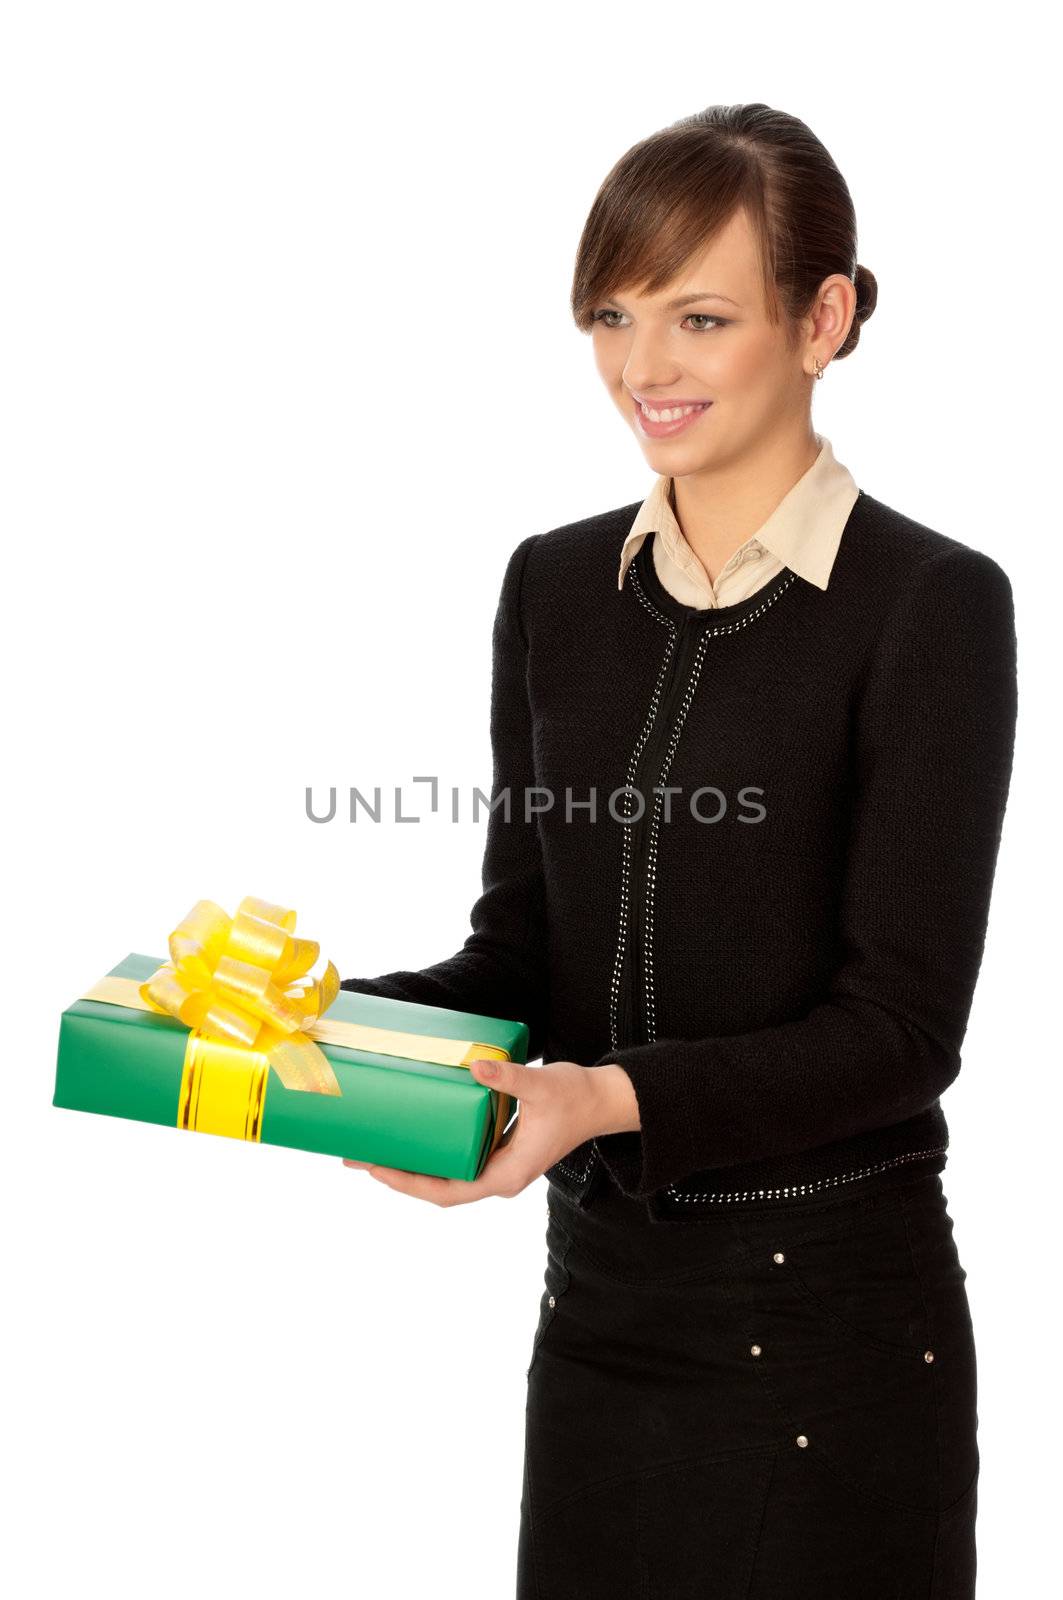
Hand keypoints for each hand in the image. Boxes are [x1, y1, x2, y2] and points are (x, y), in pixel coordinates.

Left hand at [341, 1058, 638, 1206]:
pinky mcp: (500, 1149)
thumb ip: (509, 1078)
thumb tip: (476, 1066)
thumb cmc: (577, 1098)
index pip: (448, 1190)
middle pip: (439, 1187)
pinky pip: (458, 1158)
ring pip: (447, 1176)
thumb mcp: (542, 1086)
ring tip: (376, 1146)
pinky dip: (433, 1151)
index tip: (377, 1168)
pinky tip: (415, 1132)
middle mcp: (499, 1176)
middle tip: (358, 1154)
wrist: (604, 1101)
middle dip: (399, 1175)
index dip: (409, 1183)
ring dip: (413, 1165)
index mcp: (506, 1174)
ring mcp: (499, 1164)